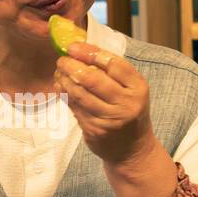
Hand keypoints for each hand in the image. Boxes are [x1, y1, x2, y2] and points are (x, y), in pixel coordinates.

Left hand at [53, 41, 154, 165]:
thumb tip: (81, 49)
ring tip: (59, 72)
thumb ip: (113, 72)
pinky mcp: (95, 130)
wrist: (133, 150)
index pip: (113, 64)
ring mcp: (110, 119)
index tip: (73, 47)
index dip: (91, 53)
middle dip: (73, 66)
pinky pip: (76, 108)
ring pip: (80, 94)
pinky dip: (65, 95)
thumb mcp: (131, 90)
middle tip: (61, 60)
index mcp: (138, 87)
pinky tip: (61, 87)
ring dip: (65, 80)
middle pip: (94, 79)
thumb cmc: (129, 111)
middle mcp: (126, 103)